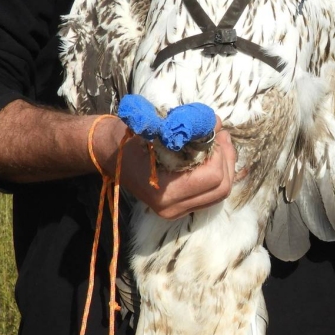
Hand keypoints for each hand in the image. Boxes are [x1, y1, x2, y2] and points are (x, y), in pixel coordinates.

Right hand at [93, 116, 235, 219]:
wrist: (108, 154)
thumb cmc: (129, 138)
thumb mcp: (154, 127)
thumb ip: (185, 126)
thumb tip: (216, 123)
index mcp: (165, 192)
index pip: (213, 177)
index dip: (220, 152)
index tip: (215, 131)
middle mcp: (172, 208)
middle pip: (221, 188)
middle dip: (227, 159)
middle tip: (222, 136)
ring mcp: (176, 211)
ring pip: (220, 194)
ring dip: (226, 167)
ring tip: (219, 143)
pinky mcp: (180, 208)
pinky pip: (211, 195)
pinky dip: (218, 175)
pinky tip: (213, 157)